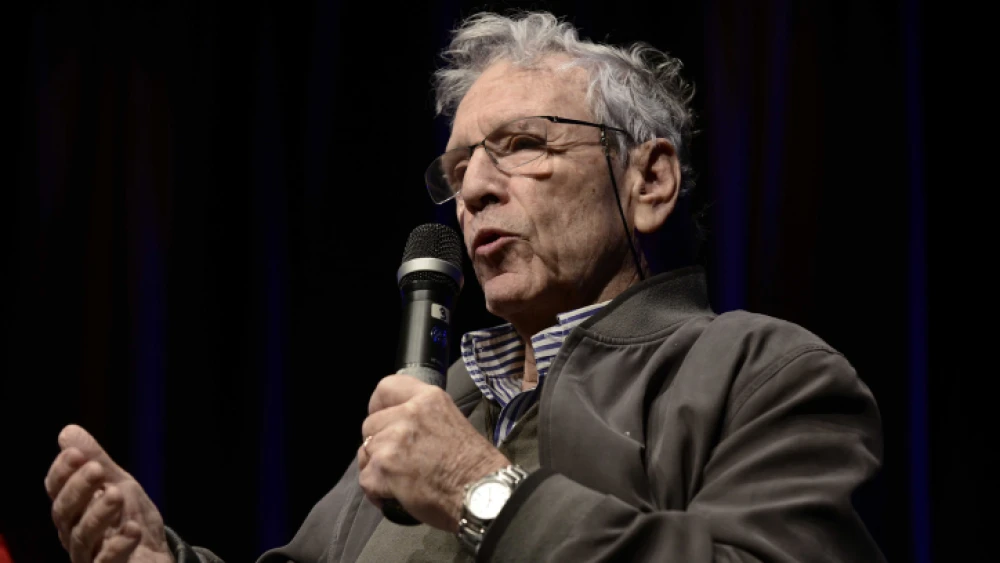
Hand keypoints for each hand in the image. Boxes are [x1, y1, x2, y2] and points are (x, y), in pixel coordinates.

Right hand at [44, 425, 172, 562]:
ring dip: (98, 514)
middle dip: (79, 489)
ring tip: (117, 494)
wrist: (155, 555)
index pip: (57, 490)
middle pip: (65, 512)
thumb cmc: (130, 519)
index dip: (63, 472)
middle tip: (96, 470)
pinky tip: (132, 529)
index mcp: (74, 509)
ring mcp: (89, 554)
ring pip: (83, 536)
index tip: (76, 452)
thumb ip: (97, 461)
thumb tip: (69, 431)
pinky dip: (118, 546)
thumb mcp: (118, 484)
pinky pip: (106, 562)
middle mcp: (74, 532)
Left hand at [358, 375, 510, 531]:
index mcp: (428, 399)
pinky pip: (365, 479)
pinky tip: (395, 495)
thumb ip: (423, 418)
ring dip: (376, 468)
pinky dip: (376, 491)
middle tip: (398, 460)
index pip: (386, 387)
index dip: (378, 406)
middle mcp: (409, 414)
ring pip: (365, 453)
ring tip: (399, 480)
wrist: (482, 494)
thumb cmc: (474, 465)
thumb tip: (400, 426)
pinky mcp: (385, 468)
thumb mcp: (452, 421)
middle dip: (378, 443)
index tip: (382, 418)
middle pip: (370, 425)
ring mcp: (394, 441)